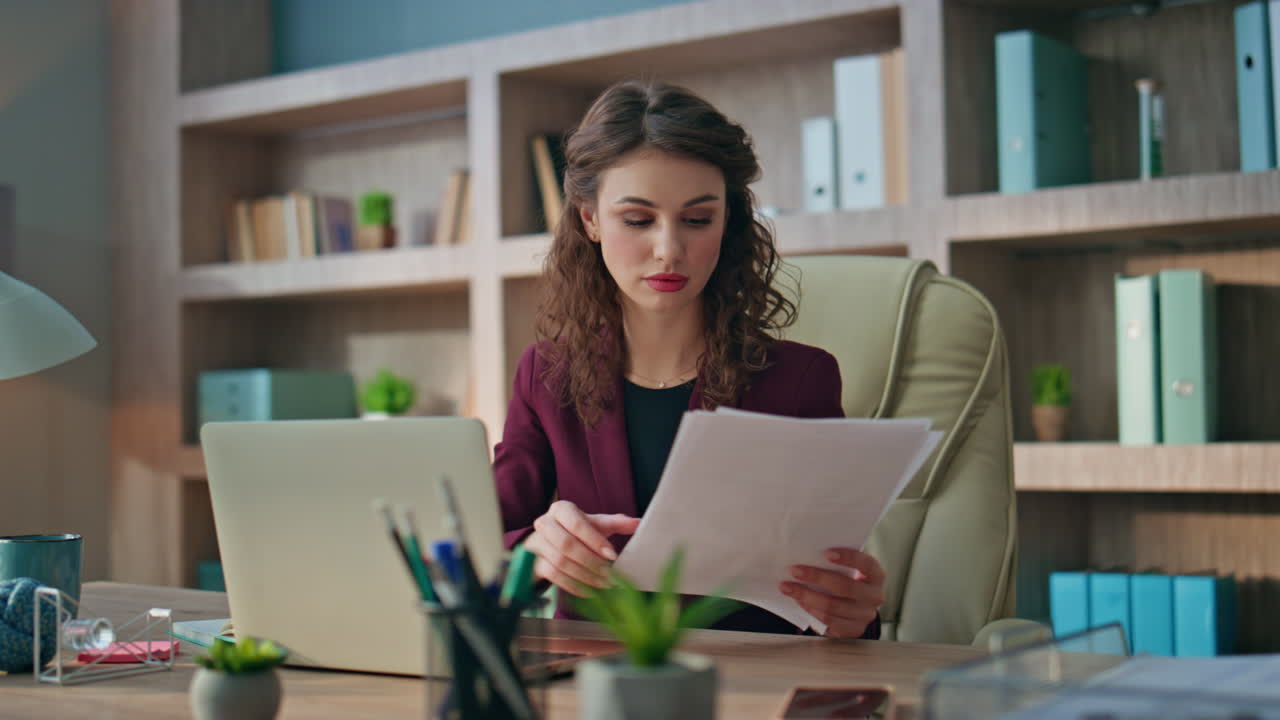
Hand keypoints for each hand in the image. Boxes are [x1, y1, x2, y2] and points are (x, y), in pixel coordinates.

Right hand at [525, 500, 639, 597]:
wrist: (548, 543)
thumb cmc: (576, 531)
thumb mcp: (594, 524)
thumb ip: (616, 523)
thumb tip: (639, 523)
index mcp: (561, 509)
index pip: (576, 523)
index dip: (594, 540)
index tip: (612, 555)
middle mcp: (544, 523)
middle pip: (566, 544)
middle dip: (591, 562)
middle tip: (610, 575)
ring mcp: (536, 543)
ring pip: (560, 562)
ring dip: (585, 576)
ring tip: (604, 584)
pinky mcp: (533, 562)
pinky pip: (553, 576)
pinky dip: (573, 585)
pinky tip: (589, 591)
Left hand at [780, 548, 884, 638]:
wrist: (855, 609)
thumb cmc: (847, 580)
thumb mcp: (848, 570)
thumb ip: (834, 562)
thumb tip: (804, 552)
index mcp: (876, 575)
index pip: (866, 564)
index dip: (848, 557)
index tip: (825, 553)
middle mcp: (875, 596)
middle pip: (845, 586)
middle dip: (817, 577)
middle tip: (794, 570)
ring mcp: (865, 615)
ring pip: (833, 607)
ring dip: (807, 596)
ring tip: (788, 587)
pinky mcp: (853, 630)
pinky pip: (829, 621)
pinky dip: (811, 610)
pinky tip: (799, 601)